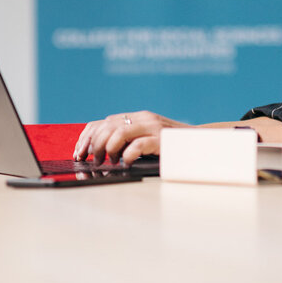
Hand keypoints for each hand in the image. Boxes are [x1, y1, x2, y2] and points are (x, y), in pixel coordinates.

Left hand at [73, 110, 191, 164]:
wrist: (202, 145)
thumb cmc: (173, 148)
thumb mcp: (147, 141)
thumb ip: (128, 141)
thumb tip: (99, 153)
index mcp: (137, 118)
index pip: (102, 121)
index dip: (87, 137)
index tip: (79, 153)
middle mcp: (143, 119)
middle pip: (106, 126)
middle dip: (94, 145)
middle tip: (93, 161)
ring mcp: (154, 127)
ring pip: (118, 132)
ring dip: (107, 150)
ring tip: (108, 163)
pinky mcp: (162, 140)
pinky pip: (137, 145)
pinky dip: (126, 155)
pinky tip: (125, 164)